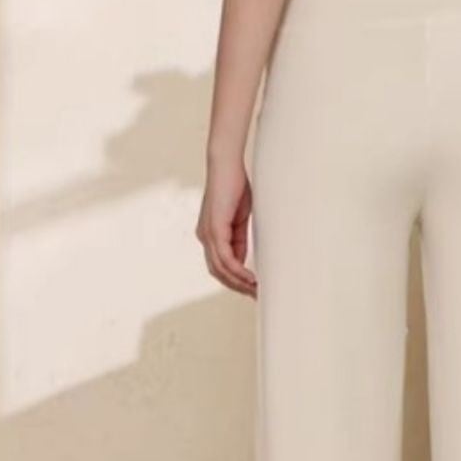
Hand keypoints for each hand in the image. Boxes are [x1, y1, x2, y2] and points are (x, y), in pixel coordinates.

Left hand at [196, 162, 256, 297]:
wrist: (226, 165)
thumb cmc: (235, 186)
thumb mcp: (239, 219)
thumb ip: (239, 239)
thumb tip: (242, 260)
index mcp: (210, 234)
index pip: (220, 265)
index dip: (236, 280)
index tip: (252, 288)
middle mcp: (205, 237)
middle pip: (218, 272)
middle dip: (236, 287)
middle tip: (255, 295)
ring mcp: (208, 234)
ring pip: (220, 269)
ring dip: (238, 283)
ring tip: (255, 290)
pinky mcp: (214, 230)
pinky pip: (225, 258)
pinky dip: (238, 271)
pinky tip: (250, 278)